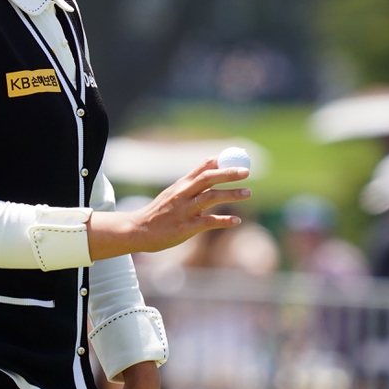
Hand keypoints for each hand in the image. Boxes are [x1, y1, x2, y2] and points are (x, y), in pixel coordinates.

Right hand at [88, 158, 250, 259]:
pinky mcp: (185, 228)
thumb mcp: (174, 192)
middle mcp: (183, 194)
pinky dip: (223, 221)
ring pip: (210, 197)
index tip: (238, 158)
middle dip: (228, 174)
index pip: (203, 167)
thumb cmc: (160, 211)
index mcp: (182, 184)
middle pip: (208, 178)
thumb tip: (213, 165)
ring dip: (231, 194)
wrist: (139, 230)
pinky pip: (208, 222)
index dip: (222, 162)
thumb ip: (193, 181)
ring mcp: (184, 210)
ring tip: (248, 193)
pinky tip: (236, 221)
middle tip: (247, 171)